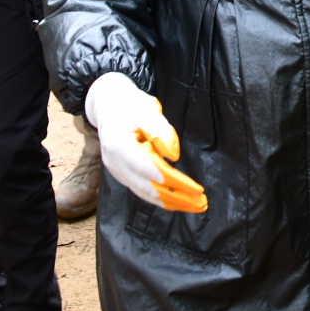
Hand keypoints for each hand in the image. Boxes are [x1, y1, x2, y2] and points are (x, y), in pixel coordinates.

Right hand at [84, 72, 207, 212]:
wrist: (108, 106)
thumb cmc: (129, 105)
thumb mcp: (145, 109)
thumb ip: (160, 130)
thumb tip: (174, 156)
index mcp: (118, 145)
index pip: (149, 169)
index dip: (173, 181)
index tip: (195, 188)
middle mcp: (115, 163)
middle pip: (148, 187)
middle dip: (177, 197)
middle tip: (202, 202)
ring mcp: (116, 171)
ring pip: (145, 194)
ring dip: (171, 202)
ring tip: (195, 206)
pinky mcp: (122, 175)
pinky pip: (142, 191)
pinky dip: (161, 199)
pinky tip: (177, 203)